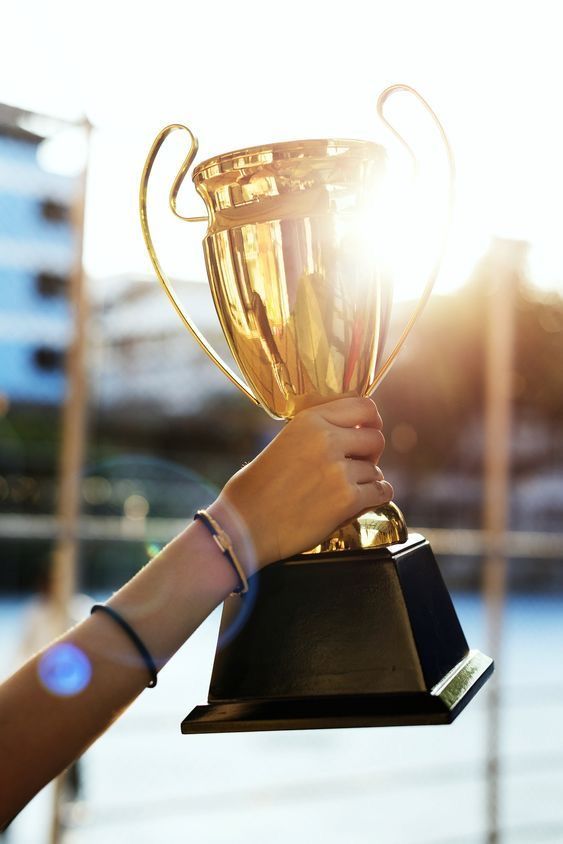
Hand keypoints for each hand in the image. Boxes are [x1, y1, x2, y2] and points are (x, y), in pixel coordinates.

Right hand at [208, 397, 392, 568]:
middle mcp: (327, 439)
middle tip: (357, 467)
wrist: (245, 525)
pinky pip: (381, 492)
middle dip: (370, 454)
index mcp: (309, 420)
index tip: (367, 431)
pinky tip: (359, 502)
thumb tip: (349, 433)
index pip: (363, 406)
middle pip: (375, 438)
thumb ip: (316, 433)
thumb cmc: (255, 490)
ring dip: (367, 481)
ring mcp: (339, 470)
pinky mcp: (347, 499)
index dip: (371, 421)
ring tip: (345, 491)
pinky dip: (374, 498)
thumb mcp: (283, 442)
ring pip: (376, 470)